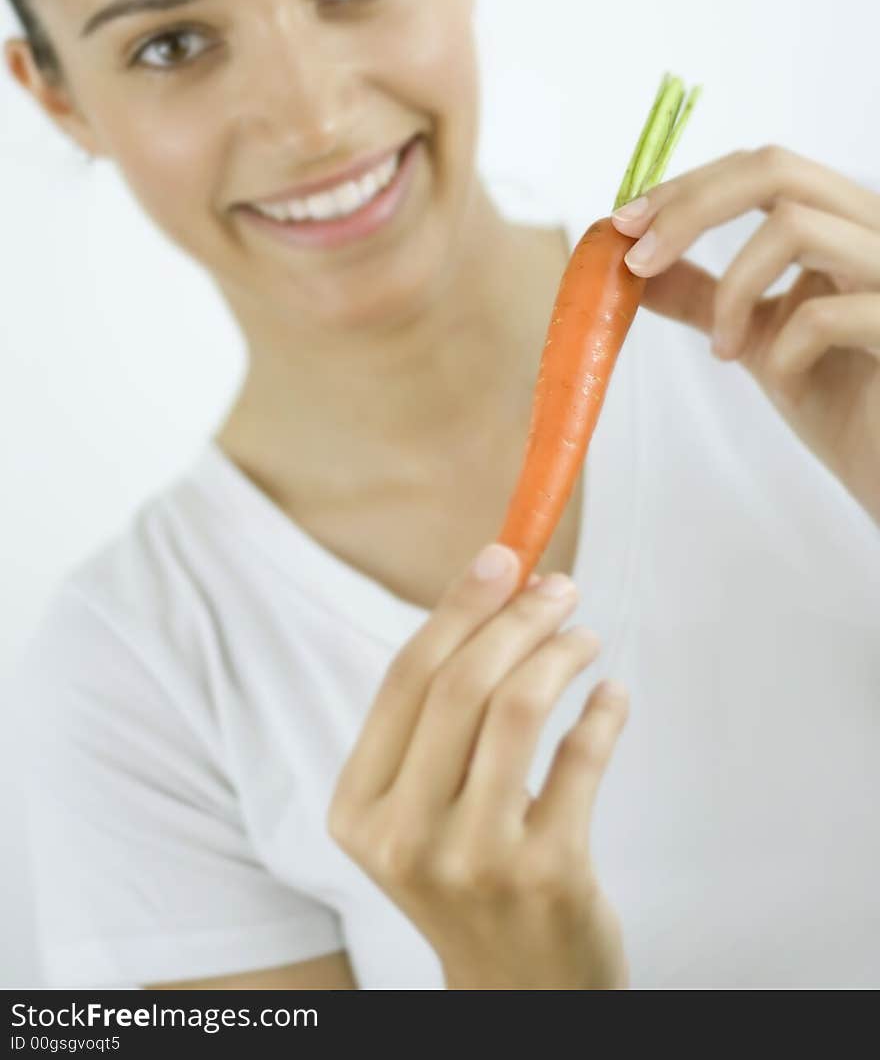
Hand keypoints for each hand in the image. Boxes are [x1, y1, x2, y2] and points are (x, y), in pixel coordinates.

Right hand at [327, 544, 630, 989]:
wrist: (518, 990)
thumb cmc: (468, 874)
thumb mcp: (421, 809)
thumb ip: (438, 719)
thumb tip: (495, 590)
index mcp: (360, 809)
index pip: (407, 679)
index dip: (458, 606)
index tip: (502, 557)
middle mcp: (405, 836)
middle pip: (461, 685)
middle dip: (517, 617)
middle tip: (559, 587)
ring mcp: (475, 860)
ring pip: (518, 710)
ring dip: (561, 653)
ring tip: (585, 638)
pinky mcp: (548, 875)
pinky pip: (582, 759)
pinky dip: (604, 712)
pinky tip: (612, 696)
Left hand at [611, 144, 879, 524]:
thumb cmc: (842, 400)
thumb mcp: (755, 336)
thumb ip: (703, 295)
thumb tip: (632, 263)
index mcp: (842, 222)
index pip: (760, 168)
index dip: (686, 189)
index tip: (624, 225)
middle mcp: (877, 230)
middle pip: (775, 169)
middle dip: (690, 209)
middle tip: (638, 261)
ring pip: (796, 226)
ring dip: (733, 291)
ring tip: (722, 350)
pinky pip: (825, 315)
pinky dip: (783, 350)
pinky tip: (786, 383)